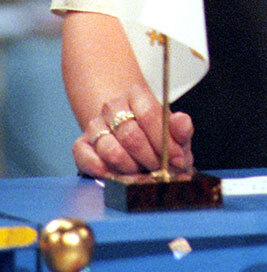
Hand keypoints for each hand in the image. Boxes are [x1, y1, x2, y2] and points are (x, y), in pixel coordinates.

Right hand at [72, 86, 193, 178]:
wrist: (132, 139)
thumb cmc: (156, 137)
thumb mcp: (174, 133)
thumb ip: (181, 128)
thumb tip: (181, 123)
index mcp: (137, 95)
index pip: (149, 114)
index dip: (164, 141)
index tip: (177, 159)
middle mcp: (112, 107)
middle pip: (130, 135)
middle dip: (149, 159)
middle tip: (159, 171)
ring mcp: (94, 126)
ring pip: (111, 152)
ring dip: (131, 170)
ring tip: (142, 174)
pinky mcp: (81, 146)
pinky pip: (89, 162)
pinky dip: (107, 174)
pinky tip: (120, 176)